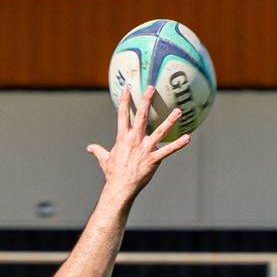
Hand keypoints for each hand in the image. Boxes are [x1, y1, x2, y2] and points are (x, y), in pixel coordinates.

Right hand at [87, 84, 190, 204]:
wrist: (120, 188)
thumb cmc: (113, 174)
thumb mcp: (104, 160)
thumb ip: (98, 151)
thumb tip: (89, 148)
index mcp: (123, 138)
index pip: (123, 116)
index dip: (125, 102)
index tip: (127, 89)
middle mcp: (134, 140)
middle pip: (141, 117)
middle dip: (146, 101)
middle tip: (152, 88)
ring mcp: (145, 149)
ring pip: (159, 131)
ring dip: (170, 121)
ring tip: (178, 110)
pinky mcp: (153, 160)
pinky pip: (168, 150)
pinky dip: (178, 144)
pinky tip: (187, 138)